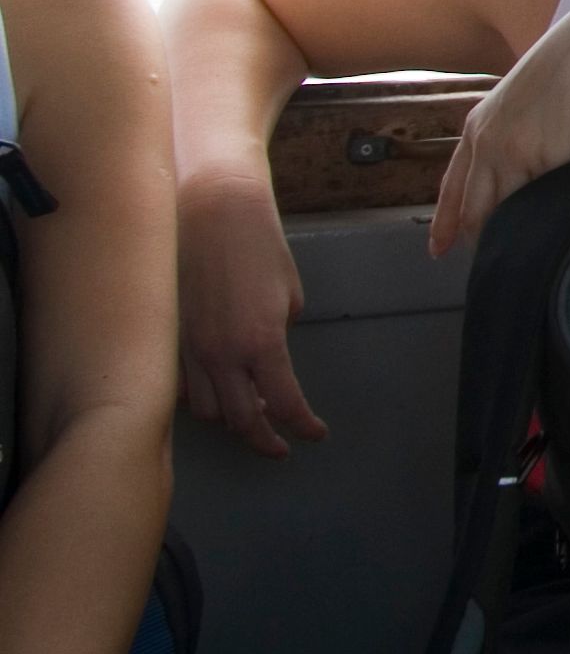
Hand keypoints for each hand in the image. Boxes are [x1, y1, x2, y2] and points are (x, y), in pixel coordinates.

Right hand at [178, 171, 328, 456]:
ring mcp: (188, 348)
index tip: (315, 434)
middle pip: (240, 421)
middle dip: (264, 438)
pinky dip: (202, 398)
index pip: (284, 404)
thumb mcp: (288, 292)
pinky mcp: (169, 337)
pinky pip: (182, 385)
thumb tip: (268, 356)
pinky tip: (219, 390)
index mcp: (260, 342)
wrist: (212, 208)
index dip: (302, 426)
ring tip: (252, 415)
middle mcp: (220, 354)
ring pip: (205, 410)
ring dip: (230, 420)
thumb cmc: (258, 243)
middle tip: (282, 444)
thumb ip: (279, 333)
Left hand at [428, 0, 569, 258]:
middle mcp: (486, 142)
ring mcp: (511, 152)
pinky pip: (539, 202)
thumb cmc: (569, 67)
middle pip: (474, 209)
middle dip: (479, 238)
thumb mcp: (524, 101)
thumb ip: (514, 135)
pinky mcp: (543, 159)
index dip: (445, 221)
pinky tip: (551, 230)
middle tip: (492, 259)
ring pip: (502, 212)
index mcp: (477, 126)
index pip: (452, 186)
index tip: (438, 249)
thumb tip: (522, 169)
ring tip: (524, 252)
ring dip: (513, 233)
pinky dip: (543, 219)